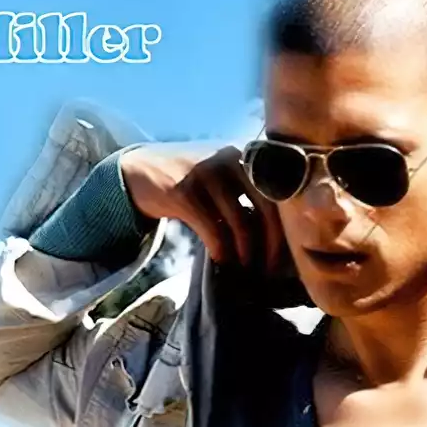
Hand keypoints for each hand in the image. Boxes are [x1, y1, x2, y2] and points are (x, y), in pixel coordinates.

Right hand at [122, 144, 287, 272]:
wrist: (142, 170)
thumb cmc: (191, 180)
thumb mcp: (223, 175)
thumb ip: (248, 191)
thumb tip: (278, 233)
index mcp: (247, 156)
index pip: (280, 193)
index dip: (285, 227)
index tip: (285, 255)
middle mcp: (231, 159)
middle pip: (267, 208)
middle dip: (271, 245)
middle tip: (269, 270)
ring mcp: (207, 174)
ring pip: (241, 223)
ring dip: (246, 253)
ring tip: (245, 269)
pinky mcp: (185, 192)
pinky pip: (213, 230)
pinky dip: (221, 251)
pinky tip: (221, 261)